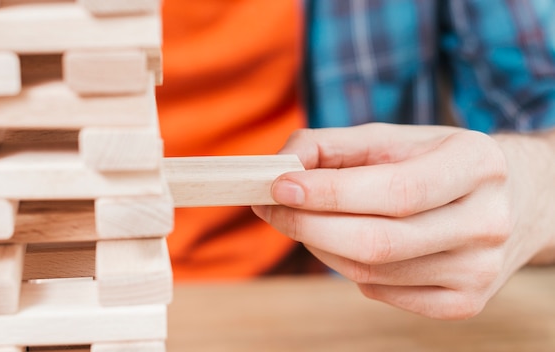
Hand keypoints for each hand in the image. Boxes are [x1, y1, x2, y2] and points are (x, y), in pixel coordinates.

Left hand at [253, 123, 554, 318]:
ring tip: (305, 220)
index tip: (278, 185)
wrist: (512, 200)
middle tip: (271, 207)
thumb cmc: (437, 162)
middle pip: (378, 241)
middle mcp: (487, 222)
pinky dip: (348, 269)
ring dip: (320, 246)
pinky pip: (380, 293)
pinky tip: (346, 244)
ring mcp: (478, 270)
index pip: (395, 190)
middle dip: (307, 225)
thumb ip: (330, 144)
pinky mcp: (464, 303)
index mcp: (476, 165)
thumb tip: (278, 167)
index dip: (330, 192)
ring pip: (370, 272)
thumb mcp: (392, 138)